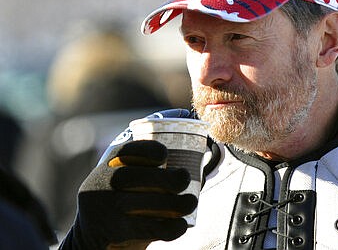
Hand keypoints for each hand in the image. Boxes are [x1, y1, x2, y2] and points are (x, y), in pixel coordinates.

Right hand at [60, 109, 198, 249]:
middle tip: (185, 179)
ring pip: (143, 203)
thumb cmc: (120, 204)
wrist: (87, 238)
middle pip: (136, 177)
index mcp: (109, 166)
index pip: (127, 151)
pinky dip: (170, 227)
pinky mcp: (113, 231)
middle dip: (168, 178)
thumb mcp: (124, 183)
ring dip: (175, 203)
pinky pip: (147, 228)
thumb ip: (150, 174)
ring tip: (190, 203)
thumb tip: (199, 171)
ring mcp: (106, 208)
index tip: (165, 156)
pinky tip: (181, 225)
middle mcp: (102, 183)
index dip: (148, 150)